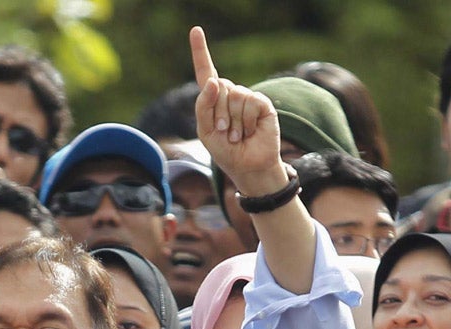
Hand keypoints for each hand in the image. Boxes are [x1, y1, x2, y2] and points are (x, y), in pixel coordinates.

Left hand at [190, 27, 283, 196]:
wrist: (248, 167)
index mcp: (214, 101)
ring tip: (238, 136)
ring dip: (233, 121)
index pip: (206, 73)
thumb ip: (203, 106)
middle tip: (225, 132)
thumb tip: (213, 80)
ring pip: (234, 95)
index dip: (201, 52)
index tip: (195, 31)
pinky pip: (249, 101)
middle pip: (218, 86)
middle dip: (218, 112)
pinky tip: (249, 132)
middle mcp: (231, 95)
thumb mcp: (207, 132)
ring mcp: (247, 97)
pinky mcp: (262, 103)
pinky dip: (245, 121)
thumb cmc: (227, 152)